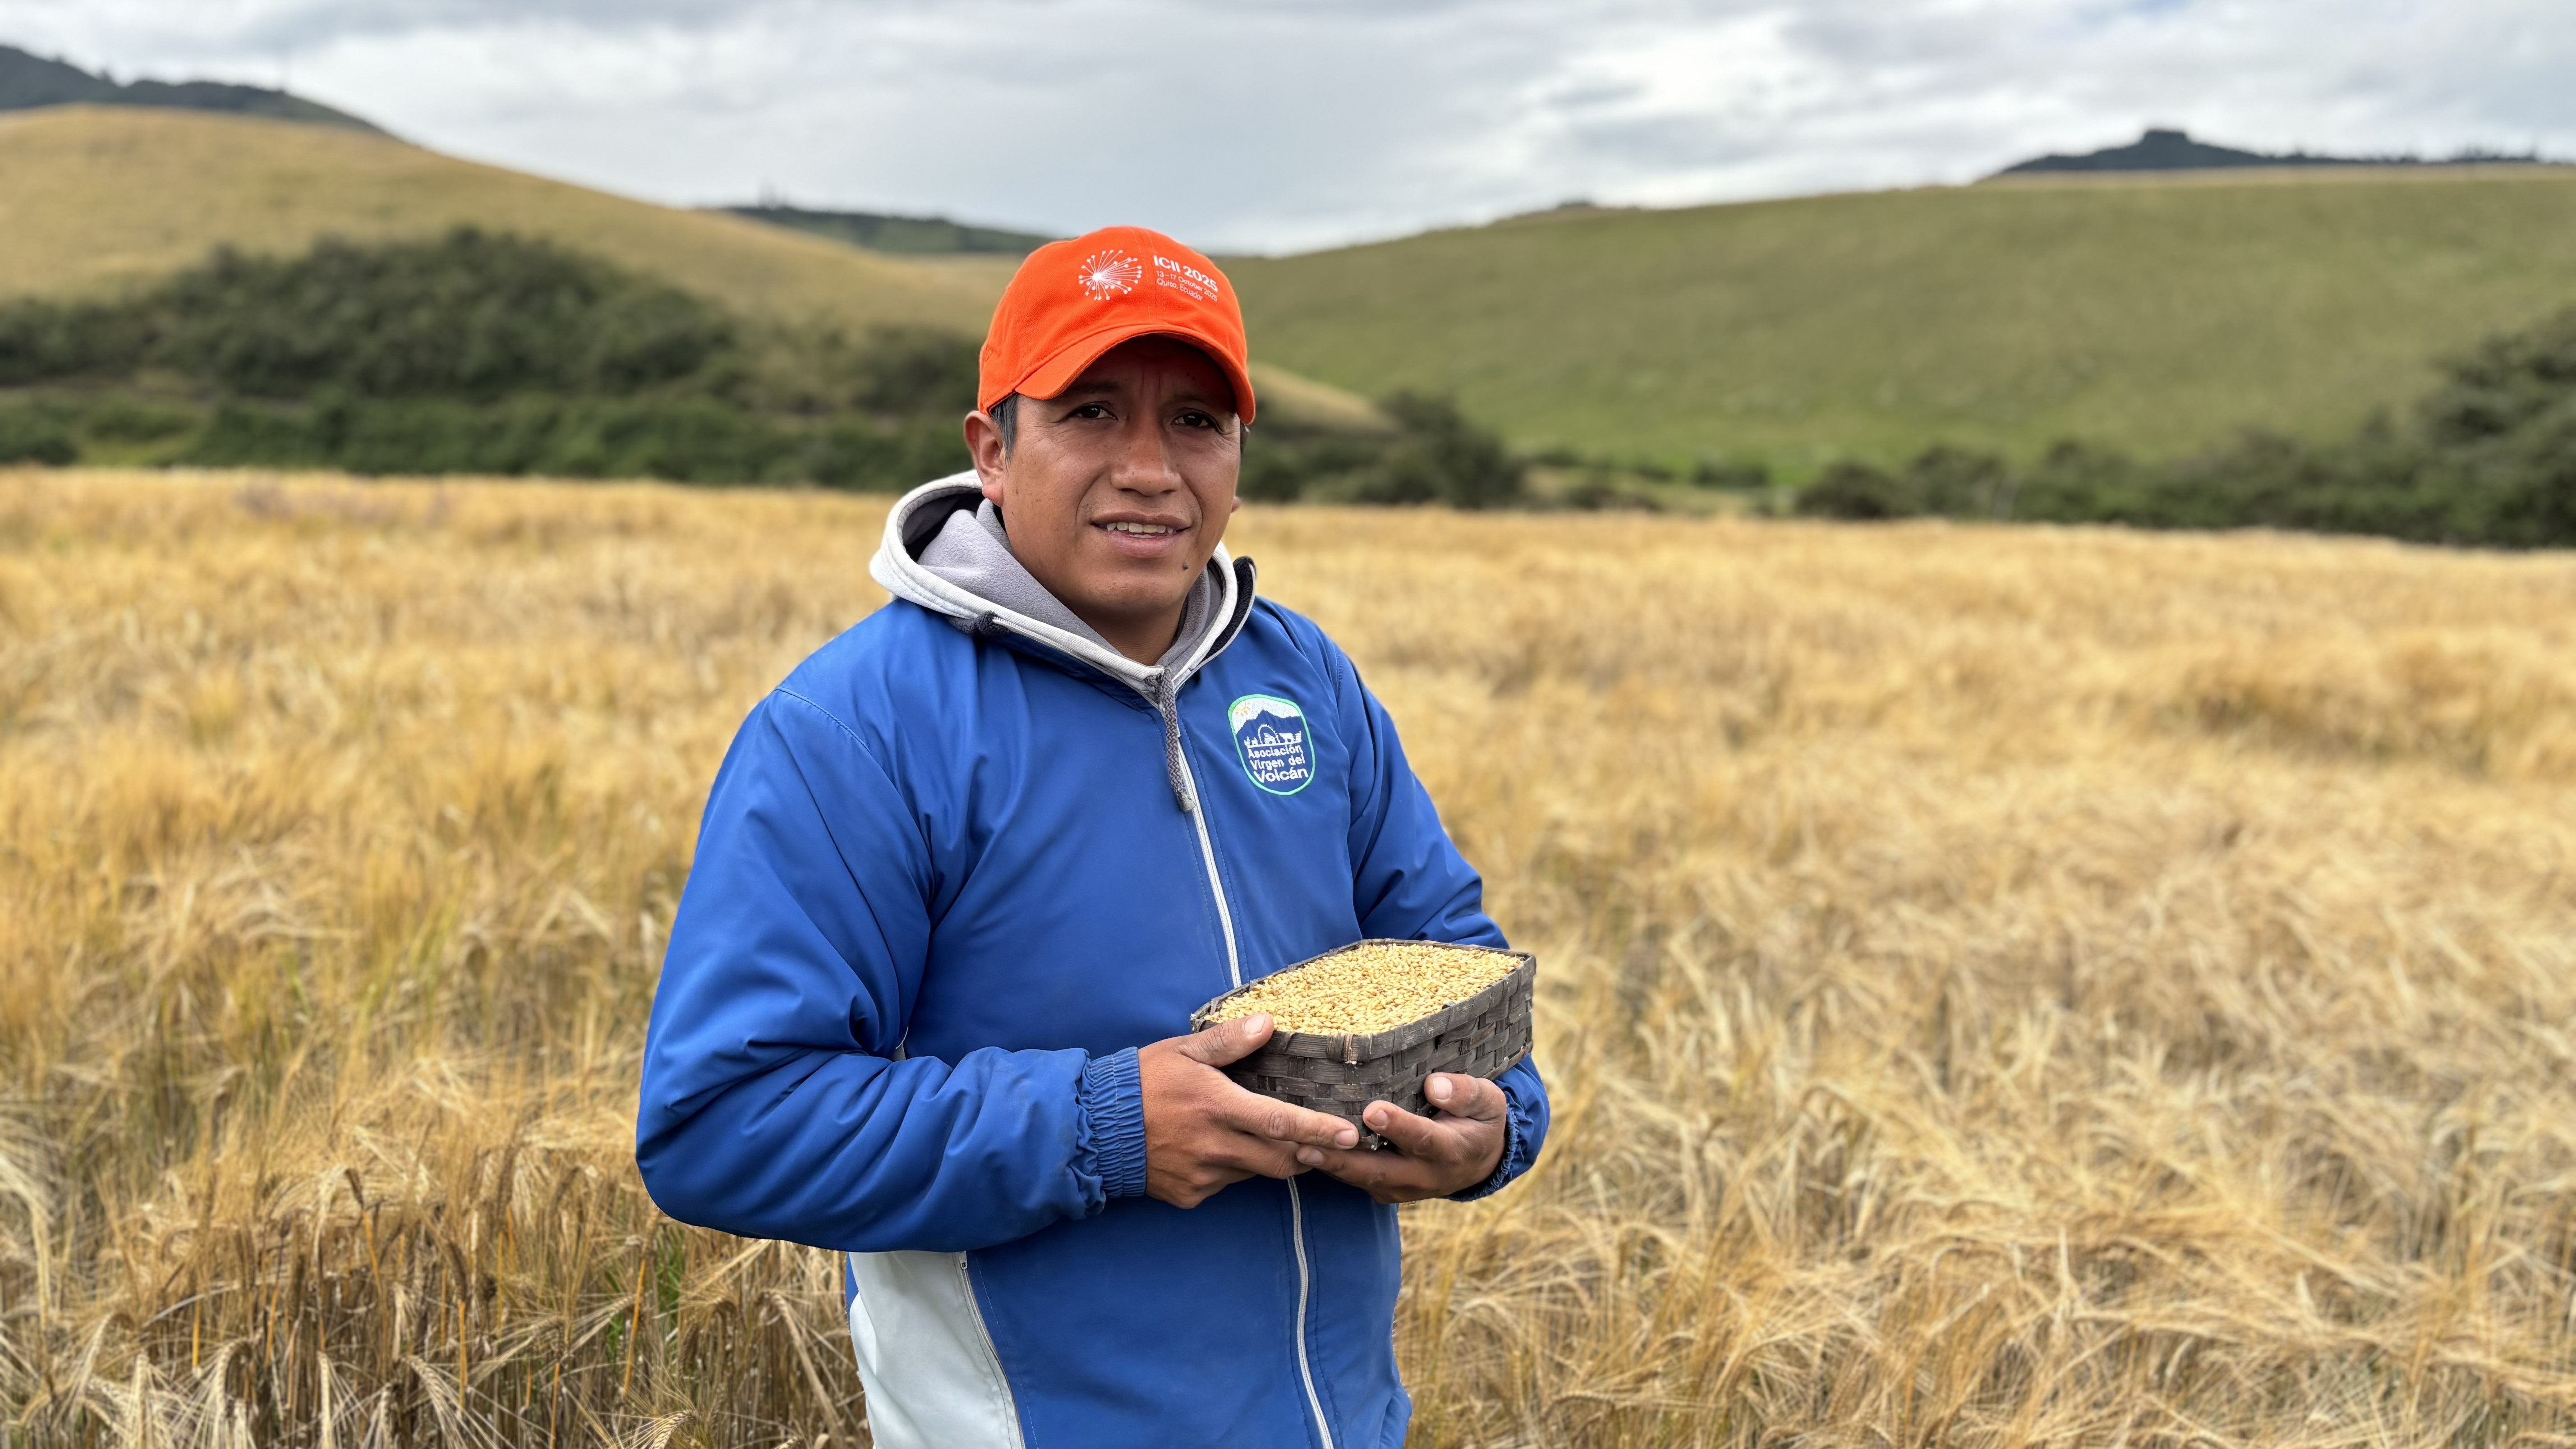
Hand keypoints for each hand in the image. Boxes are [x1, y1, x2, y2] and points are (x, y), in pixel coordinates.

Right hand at [1139, 1014, 1360, 1207]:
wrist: (1094, 1129)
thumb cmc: (1142, 1081)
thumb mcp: (1183, 1050)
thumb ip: (1228, 1041)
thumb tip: (1268, 1023)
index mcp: (1217, 1106)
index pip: (1281, 1122)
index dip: (1319, 1131)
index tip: (1350, 1135)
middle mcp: (1215, 1146)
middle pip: (1280, 1160)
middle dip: (1307, 1154)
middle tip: (1320, 1143)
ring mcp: (1203, 1175)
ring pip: (1254, 1173)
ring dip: (1264, 1158)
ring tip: (1253, 1136)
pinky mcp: (1190, 1194)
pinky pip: (1224, 1185)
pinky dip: (1230, 1169)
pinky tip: (1212, 1151)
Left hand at [1294, 1073, 1506, 1203]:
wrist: (1479, 1160)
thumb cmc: (1479, 1119)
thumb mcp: (1487, 1101)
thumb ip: (1465, 1092)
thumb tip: (1434, 1086)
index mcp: (1451, 1151)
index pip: (1423, 1139)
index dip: (1399, 1126)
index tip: (1373, 1110)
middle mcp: (1424, 1175)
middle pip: (1380, 1169)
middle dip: (1344, 1158)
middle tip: (1310, 1144)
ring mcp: (1402, 1188)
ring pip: (1362, 1179)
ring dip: (1330, 1167)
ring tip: (1296, 1149)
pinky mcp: (1385, 1190)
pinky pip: (1356, 1180)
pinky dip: (1332, 1168)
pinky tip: (1303, 1150)